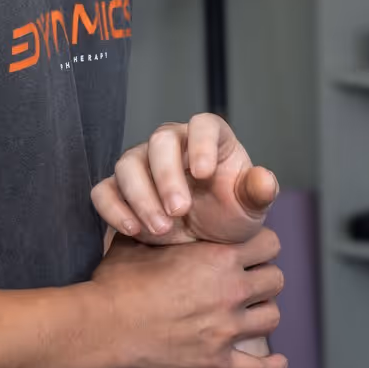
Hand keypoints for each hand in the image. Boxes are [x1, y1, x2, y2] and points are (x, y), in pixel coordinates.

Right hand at [92, 231, 288, 367]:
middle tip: (251, 282)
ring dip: (263, 314)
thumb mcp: (138, 243)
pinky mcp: (215, 361)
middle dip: (265, 279)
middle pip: (276, 280)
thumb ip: (160, 228)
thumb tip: (159, 215)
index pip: (269, 243)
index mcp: (218, 258)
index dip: (262, 246)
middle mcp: (230, 291)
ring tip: (253, 313)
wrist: (101, 328)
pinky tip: (278, 363)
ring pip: (272, 318)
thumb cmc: (115, 283)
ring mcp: (225, 329)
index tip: (252, 251)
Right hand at [94, 113, 278, 244]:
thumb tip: (264, 180)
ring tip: (161, 229)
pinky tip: (133, 230)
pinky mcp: (119, 189)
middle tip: (179, 211)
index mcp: (209, 139)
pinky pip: (104, 190)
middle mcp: (173, 144)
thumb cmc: (229, 215)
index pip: (203, 125)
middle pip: (159, 142)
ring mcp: (142, 164)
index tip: (205, 173)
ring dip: (141, 197)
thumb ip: (257, 193)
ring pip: (127, 164)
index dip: (201, 144)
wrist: (203, 243)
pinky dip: (113, 209)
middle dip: (167, 177)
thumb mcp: (249, 209)